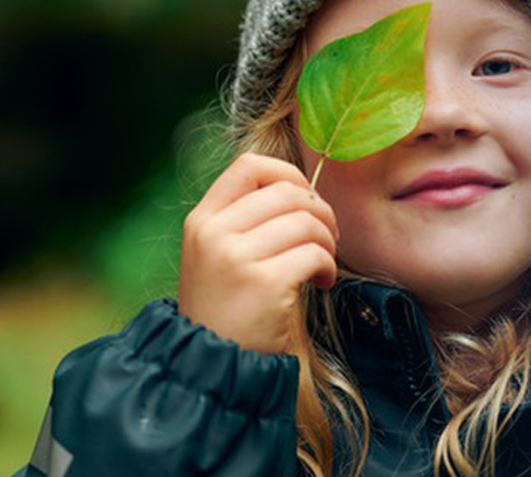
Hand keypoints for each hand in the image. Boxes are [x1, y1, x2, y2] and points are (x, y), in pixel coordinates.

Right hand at [177, 153, 339, 354]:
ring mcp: (237, 258)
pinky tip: (322, 282)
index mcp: (201, 220)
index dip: (287, 172)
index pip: (249, 166)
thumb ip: (243, 221)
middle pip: (286, 192)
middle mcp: (214, 233)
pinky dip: (329, 266)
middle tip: (328, 235)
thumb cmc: (225, 308)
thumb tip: (299, 190)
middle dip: (320, 210)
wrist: (210, 363)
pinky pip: (315, 254)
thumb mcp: (214, 255)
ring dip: (328, 240)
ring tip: (323, 263)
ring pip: (306, 222)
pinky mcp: (265, 284)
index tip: (305, 198)